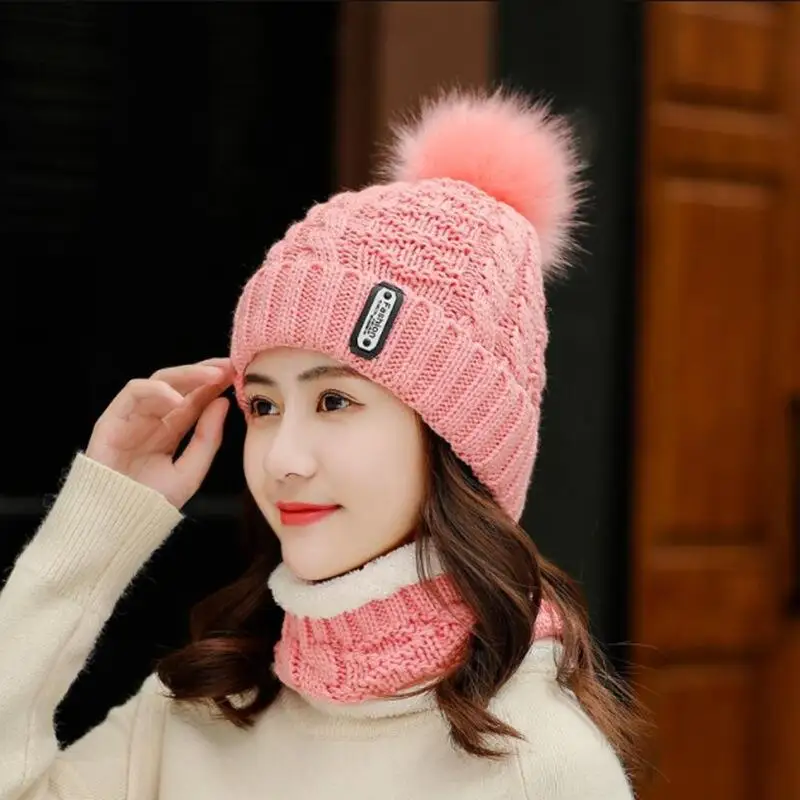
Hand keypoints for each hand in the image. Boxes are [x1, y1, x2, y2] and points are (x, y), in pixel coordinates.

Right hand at [85, 357, 233, 508]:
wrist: (117, 524)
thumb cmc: (150, 502)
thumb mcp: (190, 471)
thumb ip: (208, 438)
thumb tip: (223, 402)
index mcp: (170, 430)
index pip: (195, 399)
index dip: (215, 385)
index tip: (237, 374)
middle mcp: (152, 419)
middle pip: (179, 384)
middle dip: (204, 372)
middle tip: (227, 367)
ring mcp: (132, 418)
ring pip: (159, 381)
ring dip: (186, 375)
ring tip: (212, 377)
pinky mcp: (112, 419)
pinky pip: (133, 394)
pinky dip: (157, 391)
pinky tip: (179, 398)